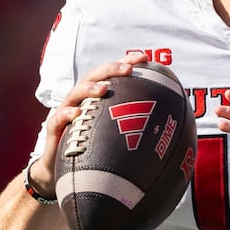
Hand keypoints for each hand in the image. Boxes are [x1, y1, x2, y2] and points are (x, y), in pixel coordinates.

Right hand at [34, 54, 150, 197]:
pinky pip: (58, 120)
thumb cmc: (95, 150)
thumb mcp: (117, 135)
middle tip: (127, 68)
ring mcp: (66, 114)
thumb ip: (136, 127)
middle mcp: (81, 102)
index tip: (144, 57)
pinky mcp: (55, 131)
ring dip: (89, 89)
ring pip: (75, 94)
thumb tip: (173, 128)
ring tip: (103, 89)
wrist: (63, 172)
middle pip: (93, 77)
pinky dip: (66, 115)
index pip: (111, 75)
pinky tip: (76, 114)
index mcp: (97, 99)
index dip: (125, 62)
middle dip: (110, 69)